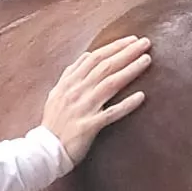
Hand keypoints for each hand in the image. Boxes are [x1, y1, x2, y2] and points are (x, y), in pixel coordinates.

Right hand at [41, 36, 152, 163]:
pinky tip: (142, 96)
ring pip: (110, 84)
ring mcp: (83, 108)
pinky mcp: (89, 126)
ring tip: (147, 60)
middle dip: (126, 52)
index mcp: (69, 83)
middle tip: (145, 42)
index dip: (114, 47)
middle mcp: (76, 92)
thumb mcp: (56, 93)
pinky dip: (127, 104)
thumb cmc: (53, 123)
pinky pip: (111, 113)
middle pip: (105, 66)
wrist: (45, 150)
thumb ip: (71, 74)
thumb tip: (87, 56)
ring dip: (130, 70)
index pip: (94, 58)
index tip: (131, 40)